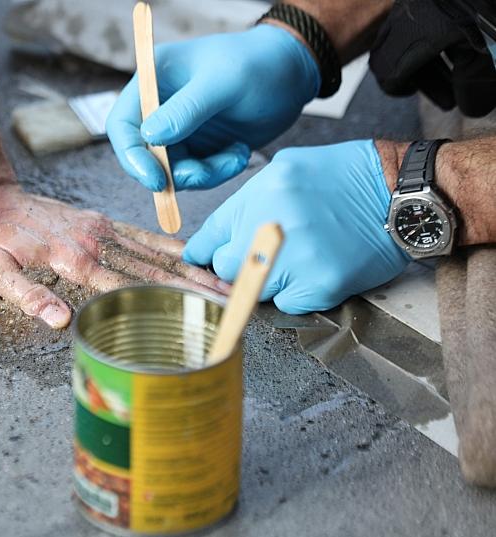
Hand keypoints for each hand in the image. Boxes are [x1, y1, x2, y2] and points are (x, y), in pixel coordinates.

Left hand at [0, 187, 228, 327]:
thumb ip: (27, 295)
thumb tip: (62, 321)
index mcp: (74, 259)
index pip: (131, 286)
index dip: (169, 301)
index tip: (202, 310)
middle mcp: (95, 241)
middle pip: (154, 270)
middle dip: (195, 286)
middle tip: (233, 300)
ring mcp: (99, 228)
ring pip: (154, 251)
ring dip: (190, 268)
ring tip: (225, 280)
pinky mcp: (98, 221)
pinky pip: (140, 235)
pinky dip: (168, 247)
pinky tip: (189, 256)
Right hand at [106, 24, 320, 191]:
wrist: (294, 73)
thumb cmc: (258, 63)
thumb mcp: (223, 83)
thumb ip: (186, 110)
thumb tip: (149, 138)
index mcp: (153, 80)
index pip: (122, 124)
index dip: (132, 156)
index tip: (156, 180)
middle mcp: (159, 107)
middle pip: (144, 156)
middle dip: (173, 173)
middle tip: (203, 174)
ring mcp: (179, 130)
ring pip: (172, 171)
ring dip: (203, 174)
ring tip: (235, 155)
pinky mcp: (199, 147)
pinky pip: (197, 174)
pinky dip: (217, 172)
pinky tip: (239, 153)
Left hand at [183, 140, 410, 313]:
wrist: (399, 193)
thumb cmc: (342, 177)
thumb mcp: (284, 170)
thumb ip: (245, 203)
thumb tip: (212, 239)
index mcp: (261, 195)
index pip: (209, 238)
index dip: (202, 253)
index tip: (199, 261)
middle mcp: (273, 227)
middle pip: (226, 269)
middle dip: (236, 266)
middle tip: (259, 257)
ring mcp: (297, 260)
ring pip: (255, 290)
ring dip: (267, 280)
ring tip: (295, 258)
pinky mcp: (321, 285)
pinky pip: (287, 304)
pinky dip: (296, 293)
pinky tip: (314, 269)